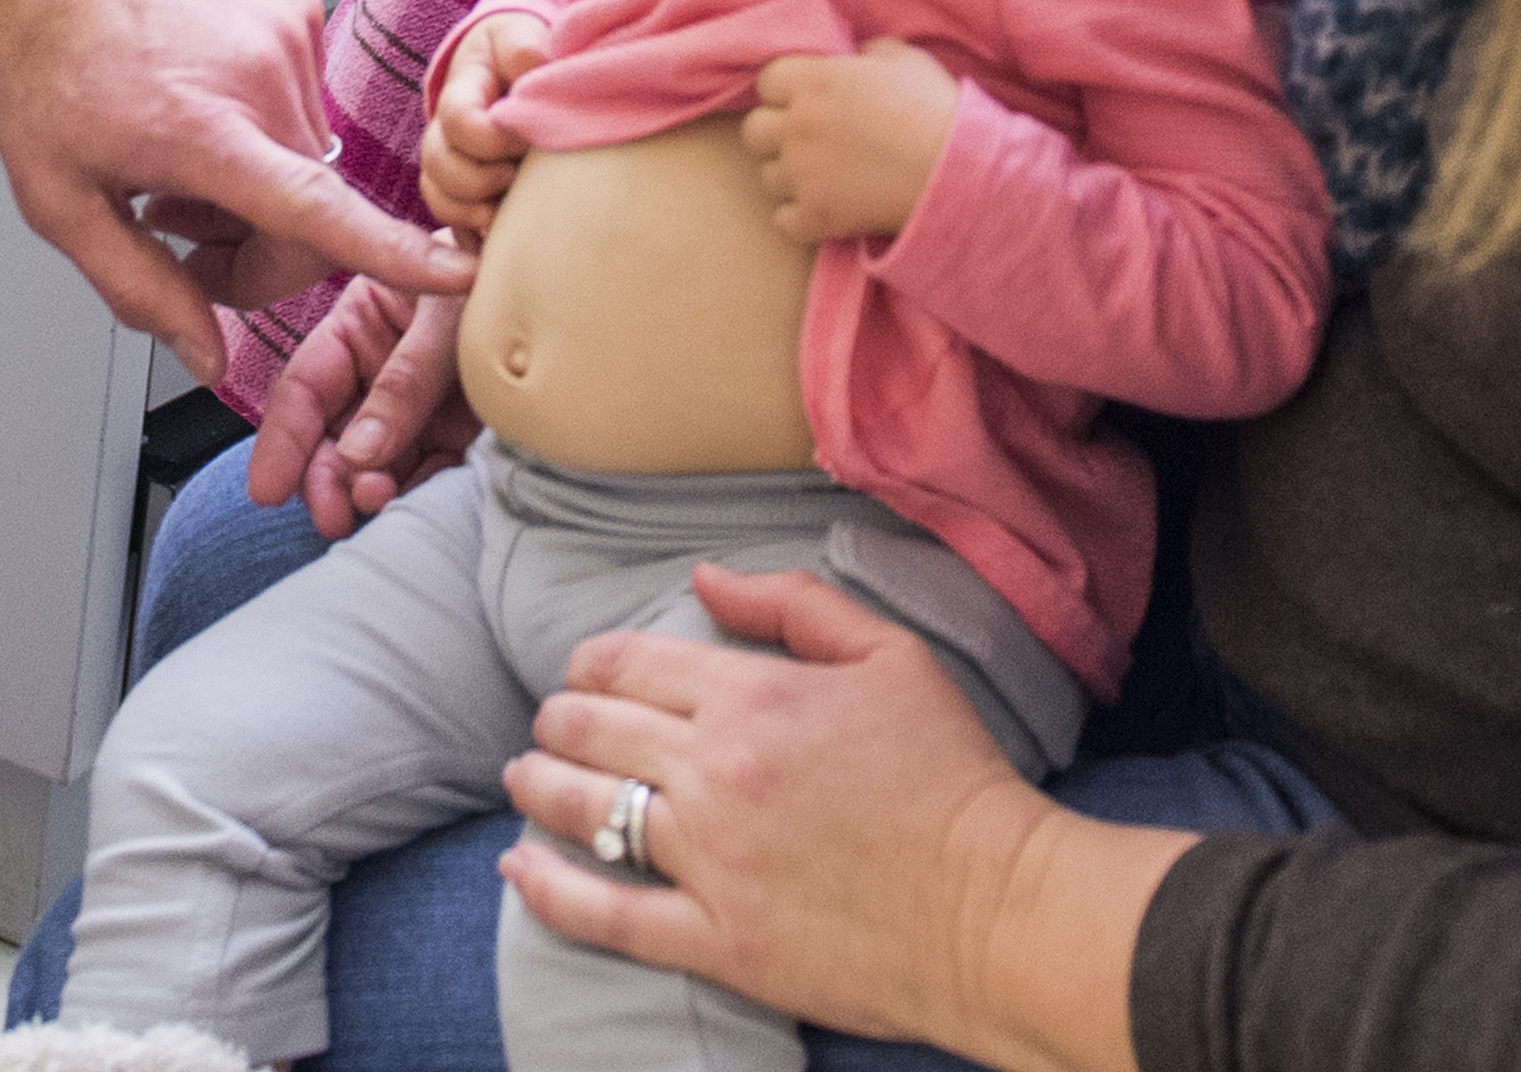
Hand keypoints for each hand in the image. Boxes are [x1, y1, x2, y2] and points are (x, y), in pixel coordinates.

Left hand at [0, 0, 473, 391]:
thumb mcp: (57, 198)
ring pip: (310, 156)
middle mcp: (261, 73)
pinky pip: (302, 96)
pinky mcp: (295, 1)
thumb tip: (207, 357)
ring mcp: (287, 28)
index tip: (455, 275)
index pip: (319, 207)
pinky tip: (196, 107)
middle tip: (180, 236)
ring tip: (174, 162)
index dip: (395, 253)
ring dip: (258, 184)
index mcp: (204, 126)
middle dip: (256, 249)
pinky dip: (261, 123)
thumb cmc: (39, 58)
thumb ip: (138, 287)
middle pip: (313, 211)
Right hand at [245, 271, 480, 537]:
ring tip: (375, 502)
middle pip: (331, 436)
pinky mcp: (453, 440)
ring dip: (366, 491)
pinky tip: (412, 504)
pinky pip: (425, 478)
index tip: (267, 489)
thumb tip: (357, 455)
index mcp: (360, 325)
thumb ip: (404, 383)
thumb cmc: (499, 277)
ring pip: (372, 466)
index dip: (282, 439)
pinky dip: (415, 496)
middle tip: (334, 514)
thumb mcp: (445, 319)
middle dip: (325, 479)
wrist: (578, 294)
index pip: (306, 387)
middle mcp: (378, 371)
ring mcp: (415, 410)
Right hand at [420, 10, 551, 232]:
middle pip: (438, 164)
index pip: (458, 120)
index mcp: (461, 90)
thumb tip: (537, 69)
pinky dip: (472, 240)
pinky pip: (452, 228)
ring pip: (438, 198)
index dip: (491, 137)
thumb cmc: (525, 52)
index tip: (528, 138)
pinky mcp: (464, 196)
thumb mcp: (522, 36)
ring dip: (471, 211)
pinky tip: (500, 243)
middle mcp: (446, 132)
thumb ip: (524, 48)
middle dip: (478, 177)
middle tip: (517, 176)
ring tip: (506, 213)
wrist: (519, 72)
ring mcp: (451, 166)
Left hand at [496, 562, 1183, 1070]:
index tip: (584, 675)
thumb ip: (792, 605)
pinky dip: (550, 891)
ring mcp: (711, 860)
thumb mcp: (891, 656)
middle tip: (552, 727)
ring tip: (525, 778)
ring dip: (539, 785)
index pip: (627, 664)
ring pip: (584, 810)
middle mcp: (715, 772)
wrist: (1002, 909)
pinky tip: (518, 870)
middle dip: (558, 721)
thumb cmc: (955, 778)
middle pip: (591, 730)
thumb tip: (702, 578)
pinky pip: (607, 915)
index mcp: (752, 697)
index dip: (590, 665)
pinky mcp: (720, 942)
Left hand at [742, 38, 958, 244]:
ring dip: (789, 176)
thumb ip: (868, 52)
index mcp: (813, 82)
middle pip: (755, 130)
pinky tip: (826, 208)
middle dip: (778, 134)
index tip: (811, 100)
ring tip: (823, 176)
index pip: (766, 82)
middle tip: (811, 140)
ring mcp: (803, 174)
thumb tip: (855, 57)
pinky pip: (783, 219)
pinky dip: (800, 216)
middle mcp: (798, 126)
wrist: (960, 174)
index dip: (787, 91)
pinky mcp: (817, 216)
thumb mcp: (904, 60)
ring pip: (767, 176)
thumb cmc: (935, 110)